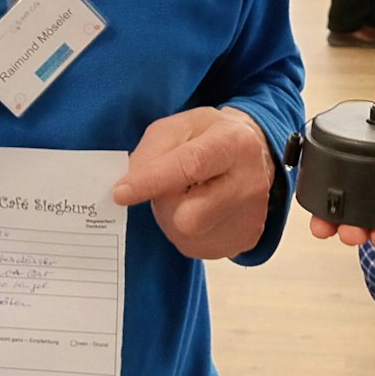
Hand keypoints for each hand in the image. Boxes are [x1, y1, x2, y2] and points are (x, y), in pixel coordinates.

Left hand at [113, 107, 275, 259]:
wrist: (254, 153)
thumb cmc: (210, 137)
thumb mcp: (178, 127)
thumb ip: (150, 153)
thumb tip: (128, 187)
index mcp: (234, 143)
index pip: (191, 166)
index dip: (151, 181)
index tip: (120, 193)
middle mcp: (250, 182)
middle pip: (189, 217)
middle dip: (165, 204)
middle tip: (169, 187)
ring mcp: (251, 216)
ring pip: (187, 236)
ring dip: (173, 218)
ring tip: (187, 196)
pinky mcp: (247, 239)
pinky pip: (196, 247)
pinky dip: (187, 232)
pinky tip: (200, 210)